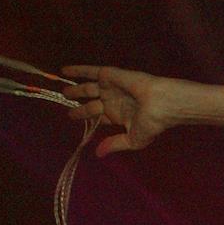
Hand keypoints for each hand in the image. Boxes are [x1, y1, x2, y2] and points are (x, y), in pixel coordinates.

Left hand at [61, 65, 179, 156]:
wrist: (159, 104)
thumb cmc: (150, 123)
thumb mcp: (132, 140)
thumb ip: (114, 144)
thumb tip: (98, 154)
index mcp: (119, 115)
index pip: (99, 117)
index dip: (88, 119)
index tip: (76, 121)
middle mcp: (113, 101)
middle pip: (92, 104)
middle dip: (80, 108)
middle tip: (67, 109)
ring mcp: (110, 87)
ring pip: (88, 88)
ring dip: (76, 90)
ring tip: (64, 92)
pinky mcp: (109, 75)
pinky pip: (90, 71)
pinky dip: (77, 70)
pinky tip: (63, 70)